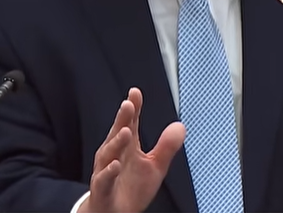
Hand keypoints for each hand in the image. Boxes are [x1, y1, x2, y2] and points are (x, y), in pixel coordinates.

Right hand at [79, 88, 185, 212]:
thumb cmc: (130, 188)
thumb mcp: (154, 166)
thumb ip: (166, 147)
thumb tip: (180, 126)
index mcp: (127, 147)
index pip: (129, 123)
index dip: (132, 109)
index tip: (135, 93)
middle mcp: (114, 155)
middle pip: (117, 134)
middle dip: (122, 119)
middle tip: (128, 104)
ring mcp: (106, 171)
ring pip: (108, 154)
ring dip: (116, 143)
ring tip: (125, 131)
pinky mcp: (102, 190)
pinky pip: (104, 179)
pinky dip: (108, 172)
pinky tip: (115, 164)